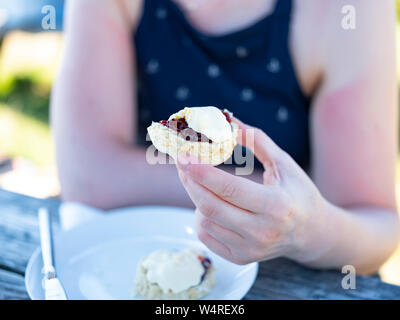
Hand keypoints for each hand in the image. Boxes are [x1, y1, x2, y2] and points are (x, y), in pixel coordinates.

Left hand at [176, 119, 327, 264]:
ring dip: (195, 196)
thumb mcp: (283, 163)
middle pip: (210, 205)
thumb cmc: (297, 193)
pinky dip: (201, 216)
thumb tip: (227, 119)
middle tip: (182, 162)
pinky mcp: (241, 257)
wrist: (311, 233)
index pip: (229, 188)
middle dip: (190, 181)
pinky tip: (209, 203)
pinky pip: (207, 235)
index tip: (182, 155)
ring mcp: (251, 249)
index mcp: (276, 205)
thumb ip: (256, 140)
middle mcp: (263, 231)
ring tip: (200, 182)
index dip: (201, 171)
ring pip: (204, 220)